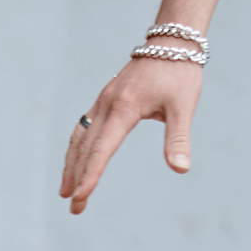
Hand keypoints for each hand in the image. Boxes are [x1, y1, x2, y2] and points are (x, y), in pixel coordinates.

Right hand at [60, 53, 201, 213]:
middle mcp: (107, 105)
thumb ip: (179, 139)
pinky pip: (83, 126)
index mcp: (124, 108)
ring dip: (71, 164)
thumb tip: (181, 169)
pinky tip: (76, 159)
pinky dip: (76, 146)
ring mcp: (103, 100)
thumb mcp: (184, 106)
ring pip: (79, 137)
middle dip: (77, 178)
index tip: (80, 197)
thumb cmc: (180, 74)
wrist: (172, 43)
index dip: (91, 175)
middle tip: (74, 208)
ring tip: (65, 191)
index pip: (102, 149)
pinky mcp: (105, 98)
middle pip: (86, 147)